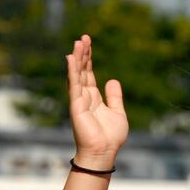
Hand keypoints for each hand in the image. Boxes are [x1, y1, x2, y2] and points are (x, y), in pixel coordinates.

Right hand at [67, 34, 127, 168]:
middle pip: (82, 71)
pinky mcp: (76, 105)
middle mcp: (84, 97)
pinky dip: (72, 71)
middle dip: (83, 54)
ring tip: (78, 42)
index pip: (89, 74)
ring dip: (77, 58)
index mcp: (94, 98)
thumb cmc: (110, 137)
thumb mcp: (118, 113)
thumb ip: (115, 97)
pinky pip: (74, 84)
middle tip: (83, 37)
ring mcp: (79, 100)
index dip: (89, 59)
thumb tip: (112, 80)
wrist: (104, 152)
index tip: (88, 43)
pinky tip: (71, 58)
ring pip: (77, 74)